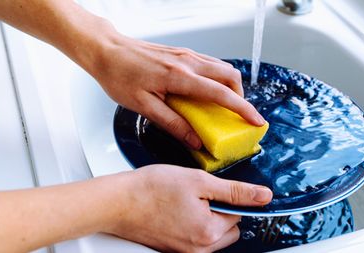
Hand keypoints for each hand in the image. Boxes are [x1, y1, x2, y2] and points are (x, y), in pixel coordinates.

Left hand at [91, 36, 265, 148]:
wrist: (107, 51)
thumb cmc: (120, 76)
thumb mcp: (144, 106)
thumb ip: (173, 124)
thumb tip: (195, 140)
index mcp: (179, 77)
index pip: (221, 93)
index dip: (242, 109)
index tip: (255, 121)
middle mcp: (188, 62)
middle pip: (230, 76)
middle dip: (241, 96)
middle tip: (237, 116)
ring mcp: (187, 54)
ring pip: (222, 68)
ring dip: (230, 87)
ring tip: (223, 107)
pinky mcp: (183, 53)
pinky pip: (210, 64)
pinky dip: (218, 79)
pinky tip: (207, 92)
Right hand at [105, 165, 272, 251]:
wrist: (118, 201)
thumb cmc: (151, 189)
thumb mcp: (199, 181)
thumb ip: (235, 191)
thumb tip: (263, 196)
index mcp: (209, 232)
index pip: (238, 216)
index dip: (227, 197)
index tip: (211, 189)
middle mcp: (199, 249)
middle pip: (229, 230)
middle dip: (221, 212)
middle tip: (199, 196)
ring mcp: (185, 252)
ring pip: (213, 236)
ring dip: (208, 219)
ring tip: (185, 203)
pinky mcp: (174, 250)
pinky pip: (196, 240)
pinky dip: (193, 225)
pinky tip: (177, 212)